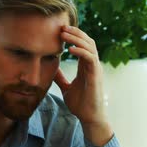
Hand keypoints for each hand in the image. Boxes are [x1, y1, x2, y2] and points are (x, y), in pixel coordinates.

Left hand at [55, 26, 112, 146]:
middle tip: (61, 28)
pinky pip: (90, 59)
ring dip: (77, 38)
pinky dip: (81, 51)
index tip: (60, 31)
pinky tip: (70, 50)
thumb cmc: (81, 105)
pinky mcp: (96, 76)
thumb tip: (51, 70)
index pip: (83, 45)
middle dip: (76, 33)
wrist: (89, 118)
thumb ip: (60, 78)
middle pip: (88, 42)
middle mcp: (93, 66)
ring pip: (90, 47)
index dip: (73, 37)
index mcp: (86, 67)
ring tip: (64, 34)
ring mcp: (95, 70)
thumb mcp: (67, 88)